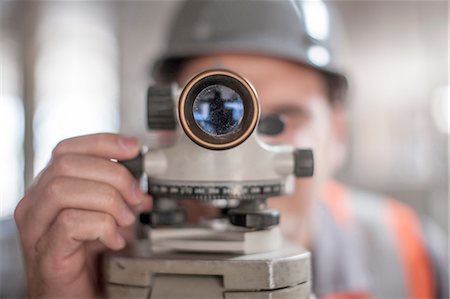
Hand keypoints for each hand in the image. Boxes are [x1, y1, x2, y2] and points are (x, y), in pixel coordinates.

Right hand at [14, 133, 151, 297]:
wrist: (74, 296)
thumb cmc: (87, 258)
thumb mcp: (105, 217)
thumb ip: (118, 197)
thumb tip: (141, 185)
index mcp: (50, 189)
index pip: (68, 150)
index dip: (102, 143)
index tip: (133, 149)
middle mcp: (37, 204)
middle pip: (66, 164)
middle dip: (112, 174)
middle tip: (136, 196)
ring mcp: (36, 228)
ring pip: (63, 189)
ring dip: (107, 200)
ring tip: (125, 220)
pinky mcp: (46, 252)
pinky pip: (70, 223)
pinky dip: (102, 226)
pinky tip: (114, 240)